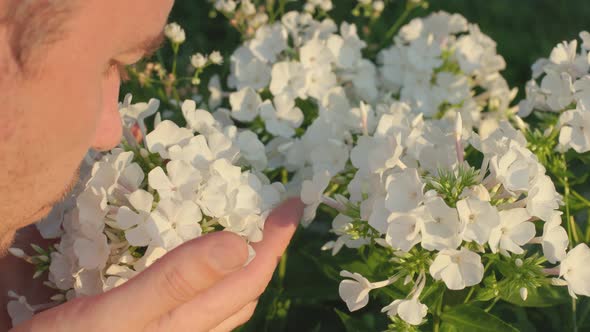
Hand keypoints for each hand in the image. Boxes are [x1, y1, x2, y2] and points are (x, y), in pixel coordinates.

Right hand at [8, 197, 303, 331]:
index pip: (250, 278)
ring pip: (229, 302)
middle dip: (268, 249)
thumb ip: (176, 282)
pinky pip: (207, 307)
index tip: (293, 204)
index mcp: (188, 324)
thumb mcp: (115, 315)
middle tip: (276, 211)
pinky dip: (220, 278)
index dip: (276, 241)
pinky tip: (208, 264)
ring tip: (253, 229)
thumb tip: (239, 245)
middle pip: (245, 290)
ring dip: (249, 263)